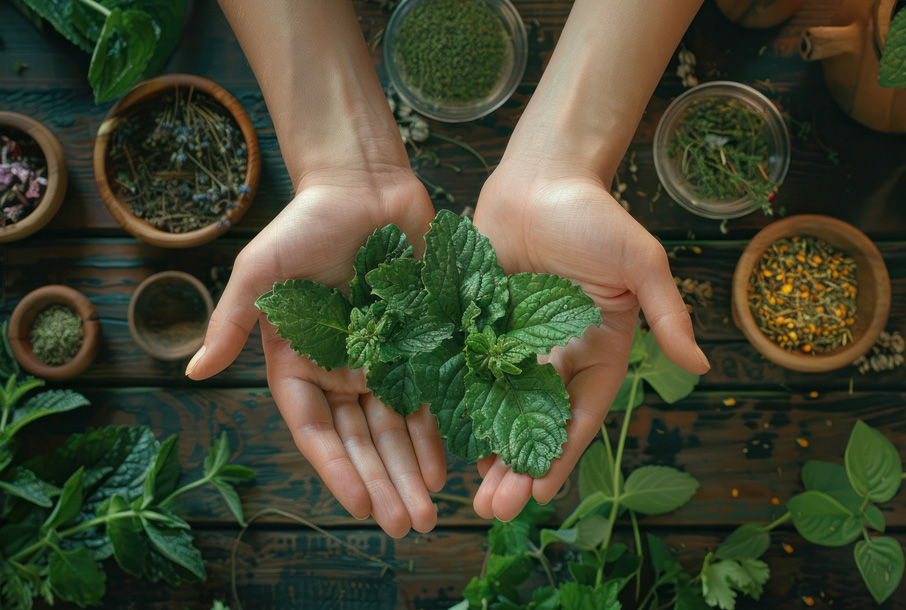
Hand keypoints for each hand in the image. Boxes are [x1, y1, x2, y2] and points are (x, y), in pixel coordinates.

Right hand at [186, 168, 444, 537]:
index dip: (337, 469)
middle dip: (385, 483)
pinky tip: (451, 465)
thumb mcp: (259, 272)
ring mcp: (381, 358)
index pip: (316, 429)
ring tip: (430, 511)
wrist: (363, 185)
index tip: (361, 506)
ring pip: (396, 426)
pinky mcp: (419, 342)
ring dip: (412, 470)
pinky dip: (437, 429)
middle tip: (408, 526)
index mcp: (298, 361)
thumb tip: (195, 373)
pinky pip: (429, 393)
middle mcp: (339, 368)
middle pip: (361, 439)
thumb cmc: (303, 224)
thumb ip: (232, 322)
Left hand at [471, 159, 709, 520]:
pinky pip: (466, 375)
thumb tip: (701, 365)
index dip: (561, 456)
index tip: (539, 494)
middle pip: (536, 425)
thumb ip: (666, 312)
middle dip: (518, 470)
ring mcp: (514, 344)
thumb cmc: (595, 215)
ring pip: (499, 410)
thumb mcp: (640, 261)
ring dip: (487, 453)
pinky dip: (458, 410)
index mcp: (597, 351)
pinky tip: (445, 444)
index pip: (579, 415)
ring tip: (472, 497)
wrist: (539, 176)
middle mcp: (556, 356)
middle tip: (494, 511)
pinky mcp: (478, 327)